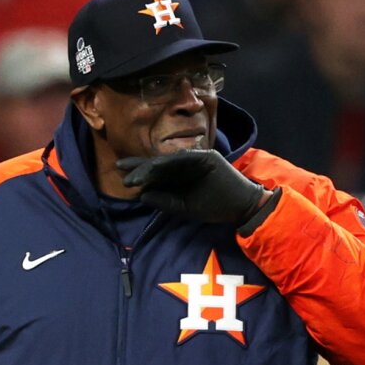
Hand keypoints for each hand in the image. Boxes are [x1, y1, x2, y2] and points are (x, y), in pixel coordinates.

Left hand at [117, 150, 271, 225]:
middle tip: (121, 169)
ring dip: (151, 166)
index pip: (157, 172)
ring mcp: (197, 158)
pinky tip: (155, 166)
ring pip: (169, 160)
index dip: (140, 173)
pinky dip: (170, 162)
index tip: (123, 178)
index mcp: (181, 175)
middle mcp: (187, 163)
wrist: (243, 206)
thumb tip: (142, 194)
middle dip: (140, 166)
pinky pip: (185, 158)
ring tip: (134, 174)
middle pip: (159, 163)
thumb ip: (165, 201)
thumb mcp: (185, 208)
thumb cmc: (216, 207)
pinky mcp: (207, 157)